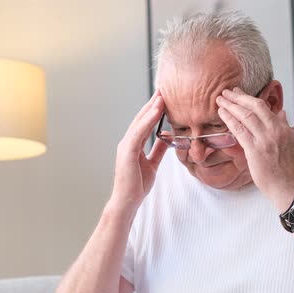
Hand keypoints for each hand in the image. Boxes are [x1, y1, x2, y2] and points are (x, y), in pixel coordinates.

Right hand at [111, 90, 168, 209]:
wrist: (127, 202)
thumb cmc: (136, 185)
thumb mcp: (152, 164)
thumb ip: (157, 150)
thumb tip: (167, 137)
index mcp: (133, 144)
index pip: (145, 123)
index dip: (154, 109)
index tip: (165, 97)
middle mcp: (128, 142)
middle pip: (141, 118)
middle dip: (153, 103)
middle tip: (164, 88)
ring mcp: (126, 146)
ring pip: (140, 122)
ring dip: (151, 108)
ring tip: (162, 95)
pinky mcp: (127, 152)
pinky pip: (139, 132)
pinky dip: (148, 120)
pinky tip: (157, 111)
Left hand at [216, 87, 293, 210]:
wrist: (289, 188)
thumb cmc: (288, 170)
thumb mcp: (290, 144)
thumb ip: (284, 127)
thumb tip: (282, 114)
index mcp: (283, 129)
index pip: (264, 107)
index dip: (248, 98)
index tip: (238, 92)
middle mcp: (275, 131)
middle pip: (254, 107)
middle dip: (238, 97)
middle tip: (225, 92)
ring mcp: (265, 140)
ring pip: (246, 116)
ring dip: (231, 106)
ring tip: (220, 100)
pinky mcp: (255, 151)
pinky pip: (240, 131)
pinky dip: (230, 120)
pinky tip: (222, 114)